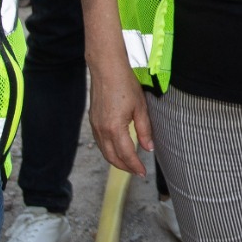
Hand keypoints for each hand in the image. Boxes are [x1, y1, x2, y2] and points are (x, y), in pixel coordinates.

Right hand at [88, 59, 151, 175]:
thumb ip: (144, 130)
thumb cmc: (124, 83)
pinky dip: (108, 150)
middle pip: (112, 157)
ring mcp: (95, 126)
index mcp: (115, 128)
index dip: (135, 166)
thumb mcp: (140, 107)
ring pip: (104, 151)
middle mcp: (102, 130)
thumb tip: (149, 147)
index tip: (142, 172)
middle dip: (125, 167)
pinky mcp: (93, 120)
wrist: (106, 68)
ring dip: (116, 160)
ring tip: (128, 164)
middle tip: (136, 171)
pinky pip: (100, 142)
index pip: (126, 154)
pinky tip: (117, 148)